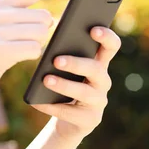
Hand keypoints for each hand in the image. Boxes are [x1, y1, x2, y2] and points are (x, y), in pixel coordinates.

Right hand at [0, 0, 79, 100]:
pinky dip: (30, 55)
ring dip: (36, 44)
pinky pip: (33, 49)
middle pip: (45, 17)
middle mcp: (0, 12)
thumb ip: (25, 17)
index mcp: (4, 3)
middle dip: (43, 31)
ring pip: (41, 33)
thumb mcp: (4, 27)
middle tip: (24, 41)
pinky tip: (14, 58)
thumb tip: (52, 17)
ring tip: (16, 49)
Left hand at [31, 26, 121, 141]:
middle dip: (76, 63)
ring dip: (64, 85)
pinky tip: (37, 101)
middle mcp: (103, 81)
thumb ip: (63, 53)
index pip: (112, 46)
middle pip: (96, 69)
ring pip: (84, 92)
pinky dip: (52, 106)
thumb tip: (50, 46)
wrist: (67, 118)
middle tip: (56, 60)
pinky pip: (71, 113)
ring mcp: (99, 101)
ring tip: (45, 80)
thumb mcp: (65, 67)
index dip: (106, 37)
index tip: (93, 29)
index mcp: (99, 62)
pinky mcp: (90, 120)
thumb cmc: (65, 82)